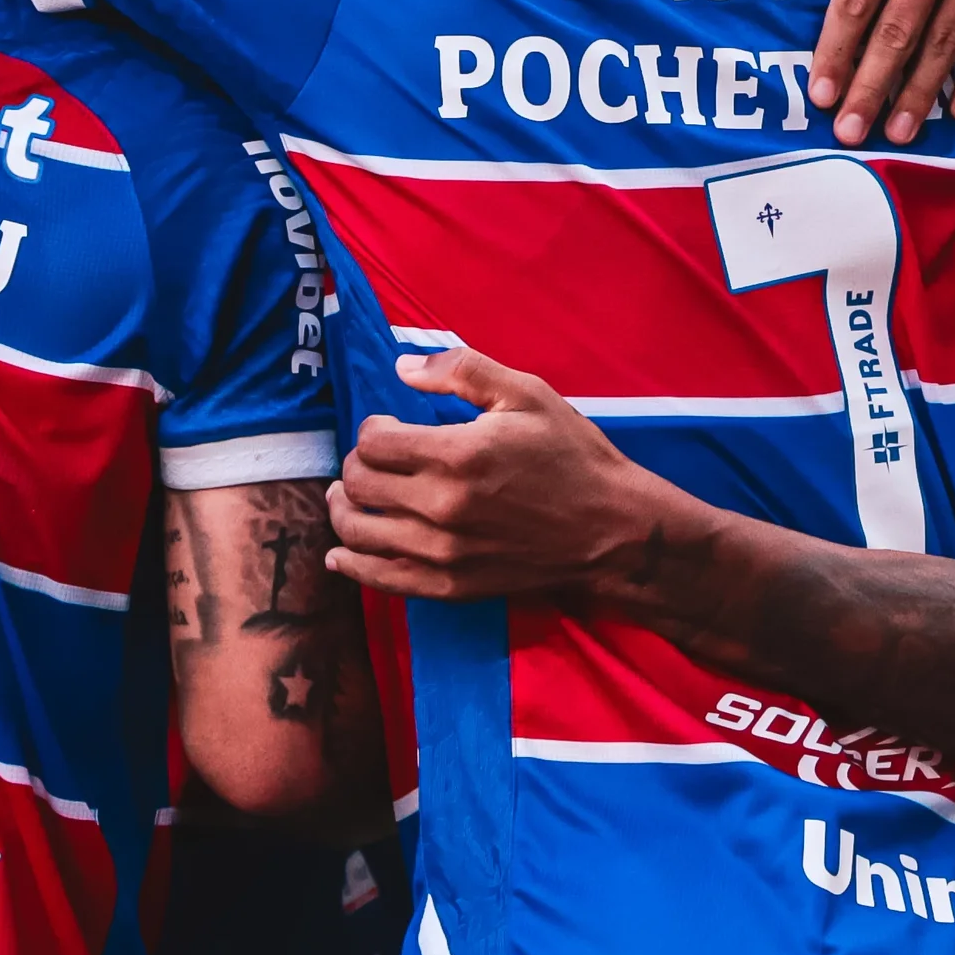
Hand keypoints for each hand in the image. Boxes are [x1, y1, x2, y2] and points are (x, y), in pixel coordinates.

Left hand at [326, 347, 672, 601]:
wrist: (613, 532)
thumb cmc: (573, 457)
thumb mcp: (527, 394)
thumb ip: (461, 370)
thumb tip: (402, 367)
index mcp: (457, 455)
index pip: (373, 442)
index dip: (372, 429)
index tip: (389, 427)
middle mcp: (442, 508)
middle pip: (358, 485)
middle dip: (355, 466)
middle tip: (370, 460)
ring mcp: (443, 554)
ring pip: (358, 534)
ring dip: (343, 511)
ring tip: (347, 497)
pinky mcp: (450, 587)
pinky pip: (381, 580)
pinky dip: (352, 566)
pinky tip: (341, 555)